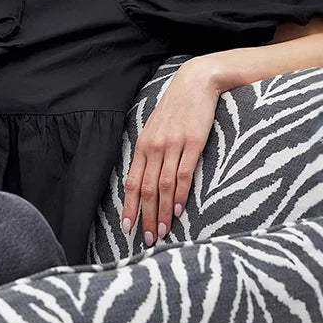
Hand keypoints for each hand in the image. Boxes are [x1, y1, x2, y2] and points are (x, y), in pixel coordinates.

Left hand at [120, 58, 220, 245]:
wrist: (195, 83)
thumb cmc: (176, 108)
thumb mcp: (156, 128)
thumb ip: (151, 151)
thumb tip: (146, 176)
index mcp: (143, 145)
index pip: (132, 182)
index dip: (129, 207)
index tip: (127, 227)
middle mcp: (154, 147)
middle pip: (147, 189)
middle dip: (145, 216)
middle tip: (146, 239)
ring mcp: (173, 145)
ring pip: (163, 186)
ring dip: (162, 212)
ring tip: (162, 232)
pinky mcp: (193, 143)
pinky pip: (183, 174)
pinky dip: (180, 194)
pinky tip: (178, 210)